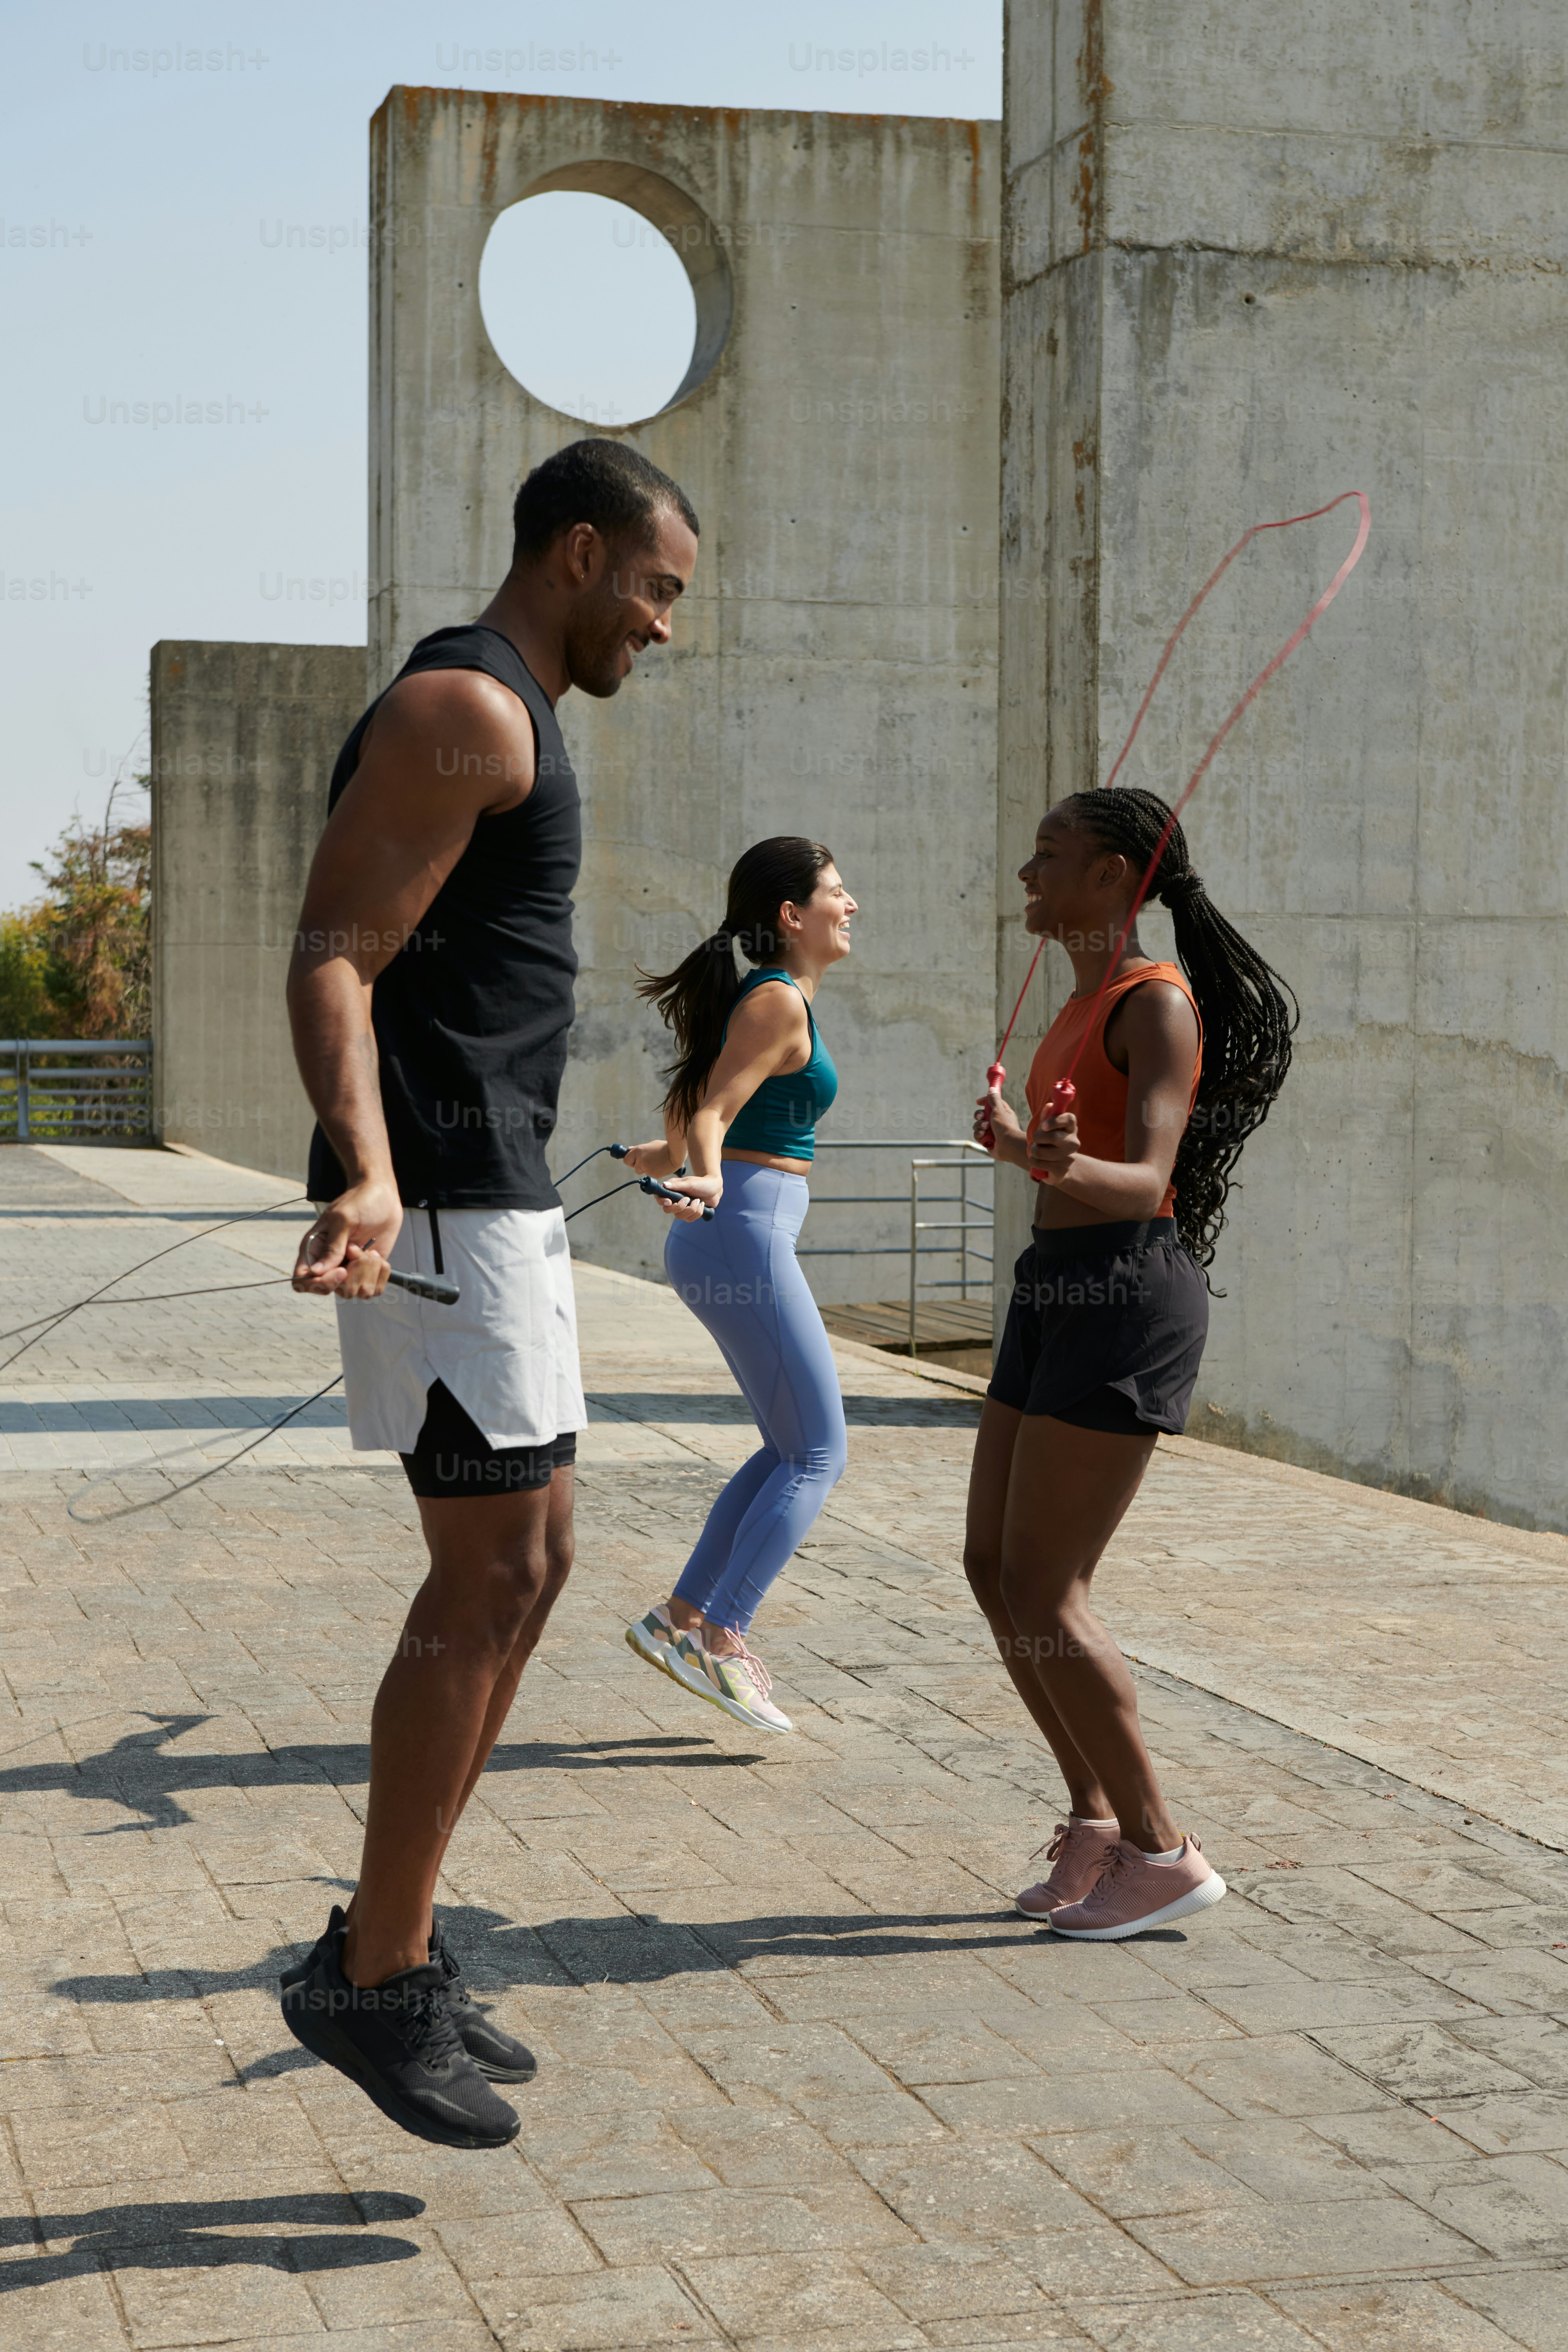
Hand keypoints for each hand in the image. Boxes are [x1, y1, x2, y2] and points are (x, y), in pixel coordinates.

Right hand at [292, 1178, 402, 1296]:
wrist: (382, 1195)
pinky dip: (380, 1274)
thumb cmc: (359, 1201)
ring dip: (368, 1271)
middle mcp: (329, 1264)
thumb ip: (332, 1246)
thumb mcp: (343, 1219)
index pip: (302, 1282)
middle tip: (358, 1251)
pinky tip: (378, 1255)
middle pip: (331, 1291)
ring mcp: (350, 1269)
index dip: (320, 1284)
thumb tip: (316, 1272)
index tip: (342, 1270)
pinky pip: (374, 1289)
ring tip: (369, 1250)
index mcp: (313, 1250)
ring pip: (355, 1292)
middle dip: (351, 1276)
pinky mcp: (369, 1272)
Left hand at [620, 1139, 669, 1176]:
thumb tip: (629, 1149)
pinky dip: (655, 1172)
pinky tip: (662, 1166)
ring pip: (644, 1172)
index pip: (626, 1160)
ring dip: (649, 1170)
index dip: (631, 1161)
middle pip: (635, 1169)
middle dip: (641, 1167)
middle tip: (650, 1162)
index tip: (636, 1161)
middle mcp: (640, 1160)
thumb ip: (639, 1149)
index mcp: (639, 1151)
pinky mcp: (653, 1175)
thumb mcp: (651, 1144)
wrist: (676, 1153)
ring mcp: (646, 1168)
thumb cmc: (664, 1147)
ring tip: (658, 1163)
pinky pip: (652, 1175)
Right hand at [659, 1172, 721, 1221]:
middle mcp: (674, 1200)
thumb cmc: (701, 1183)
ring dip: (691, 1209)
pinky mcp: (689, 1214)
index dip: (661, 1201)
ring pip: (679, 1216)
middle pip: (667, 1210)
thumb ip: (677, 1185)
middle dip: (679, 1207)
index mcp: (671, 1190)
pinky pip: (689, 1219)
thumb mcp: (690, 1183)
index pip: (659, 1198)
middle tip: (688, 1199)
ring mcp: (682, 1208)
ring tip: (698, 1200)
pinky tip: (702, 1204)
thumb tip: (664, 1185)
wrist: (714, 1189)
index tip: (670, 1201)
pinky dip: (698, 1212)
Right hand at [976, 1086, 1021, 1152]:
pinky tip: (983, 1135)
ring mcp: (991, 1132)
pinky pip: (978, 1135)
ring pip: (978, 1125)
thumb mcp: (999, 1110)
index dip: (984, 1102)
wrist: (1008, 1145)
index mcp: (1002, 1113)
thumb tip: (992, 1088)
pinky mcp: (987, 1141)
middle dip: (979, 1115)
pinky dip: (979, 1134)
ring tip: (985, 1128)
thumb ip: (994, 1100)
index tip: (978, 1102)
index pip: (991, 1104)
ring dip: (979, 1125)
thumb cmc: (1005, 1126)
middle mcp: (996, 1122)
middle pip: (982, 1115)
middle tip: (982, 1116)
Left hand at [1027, 1112, 1079, 1186]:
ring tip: (1036, 1152)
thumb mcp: (1047, 1129)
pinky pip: (1038, 1163)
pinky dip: (1032, 1161)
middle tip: (1036, 1140)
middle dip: (1037, 1138)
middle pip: (1053, 1137)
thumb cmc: (1050, 1143)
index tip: (1043, 1126)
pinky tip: (1037, 1161)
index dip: (1054, 1121)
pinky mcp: (1062, 1170)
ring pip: (1041, 1151)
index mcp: (1071, 1129)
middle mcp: (1073, 1143)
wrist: (1057, 1167)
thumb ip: (1046, 1117)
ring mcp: (1069, 1158)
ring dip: (1032, 1151)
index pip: (1069, 1119)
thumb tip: (1048, 1106)